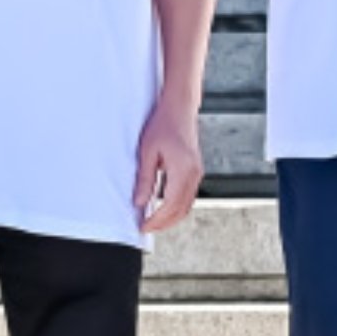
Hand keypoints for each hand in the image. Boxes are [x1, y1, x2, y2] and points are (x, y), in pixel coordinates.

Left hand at [132, 100, 203, 233]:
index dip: (157, 220)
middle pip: (181, 210)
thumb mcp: (147, 151)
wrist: (179, 108)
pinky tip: (162, 207)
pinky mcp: (195, 171)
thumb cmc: (162, 125)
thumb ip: (144, 179)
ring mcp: (197, 173)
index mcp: (183, 170)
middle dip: (163, 223)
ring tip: (152, 221)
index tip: (143, 226)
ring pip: (186, 205)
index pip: (170, 205)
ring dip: (170, 217)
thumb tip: (139, 202)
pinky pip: (188, 196)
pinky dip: (176, 207)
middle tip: (146, 228)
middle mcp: (194, 174)